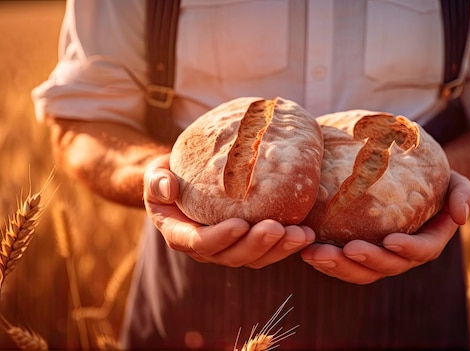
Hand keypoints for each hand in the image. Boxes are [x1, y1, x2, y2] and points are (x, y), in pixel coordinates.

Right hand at [143, 155, 314, 267]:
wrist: (184, 182)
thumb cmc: (170, 175)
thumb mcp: (155, 173)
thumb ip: (156, 181)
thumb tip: (168, 187)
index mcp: (181, 234)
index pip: (199, 243)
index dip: (219, 237)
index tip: (240, 223)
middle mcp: (206, 248)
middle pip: (232, 255)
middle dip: (257, 245)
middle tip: (278, 228)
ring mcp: (229, 248)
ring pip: (255, 257)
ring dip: (279, 249)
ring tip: (302, 234)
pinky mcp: (249, 242)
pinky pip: (268, 250)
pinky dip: (287, 244)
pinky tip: (307, 233)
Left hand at [300, 171, 469, 283]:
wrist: (410, 180)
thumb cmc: (434, 178)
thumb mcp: (455, 180)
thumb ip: (463, 194)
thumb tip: (461, 216)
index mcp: (429, 241)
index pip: (423, 251)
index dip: (409, 250)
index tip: (390, 240)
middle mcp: (403, 255)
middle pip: (386, 267)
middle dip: (365, 262)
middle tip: (345, 249)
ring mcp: (378, 257)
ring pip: (359, 271)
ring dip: (336, 266)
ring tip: (314, 253)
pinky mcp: (356, 253)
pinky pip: (342, 264)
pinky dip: (325, 260)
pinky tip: (305, 249)